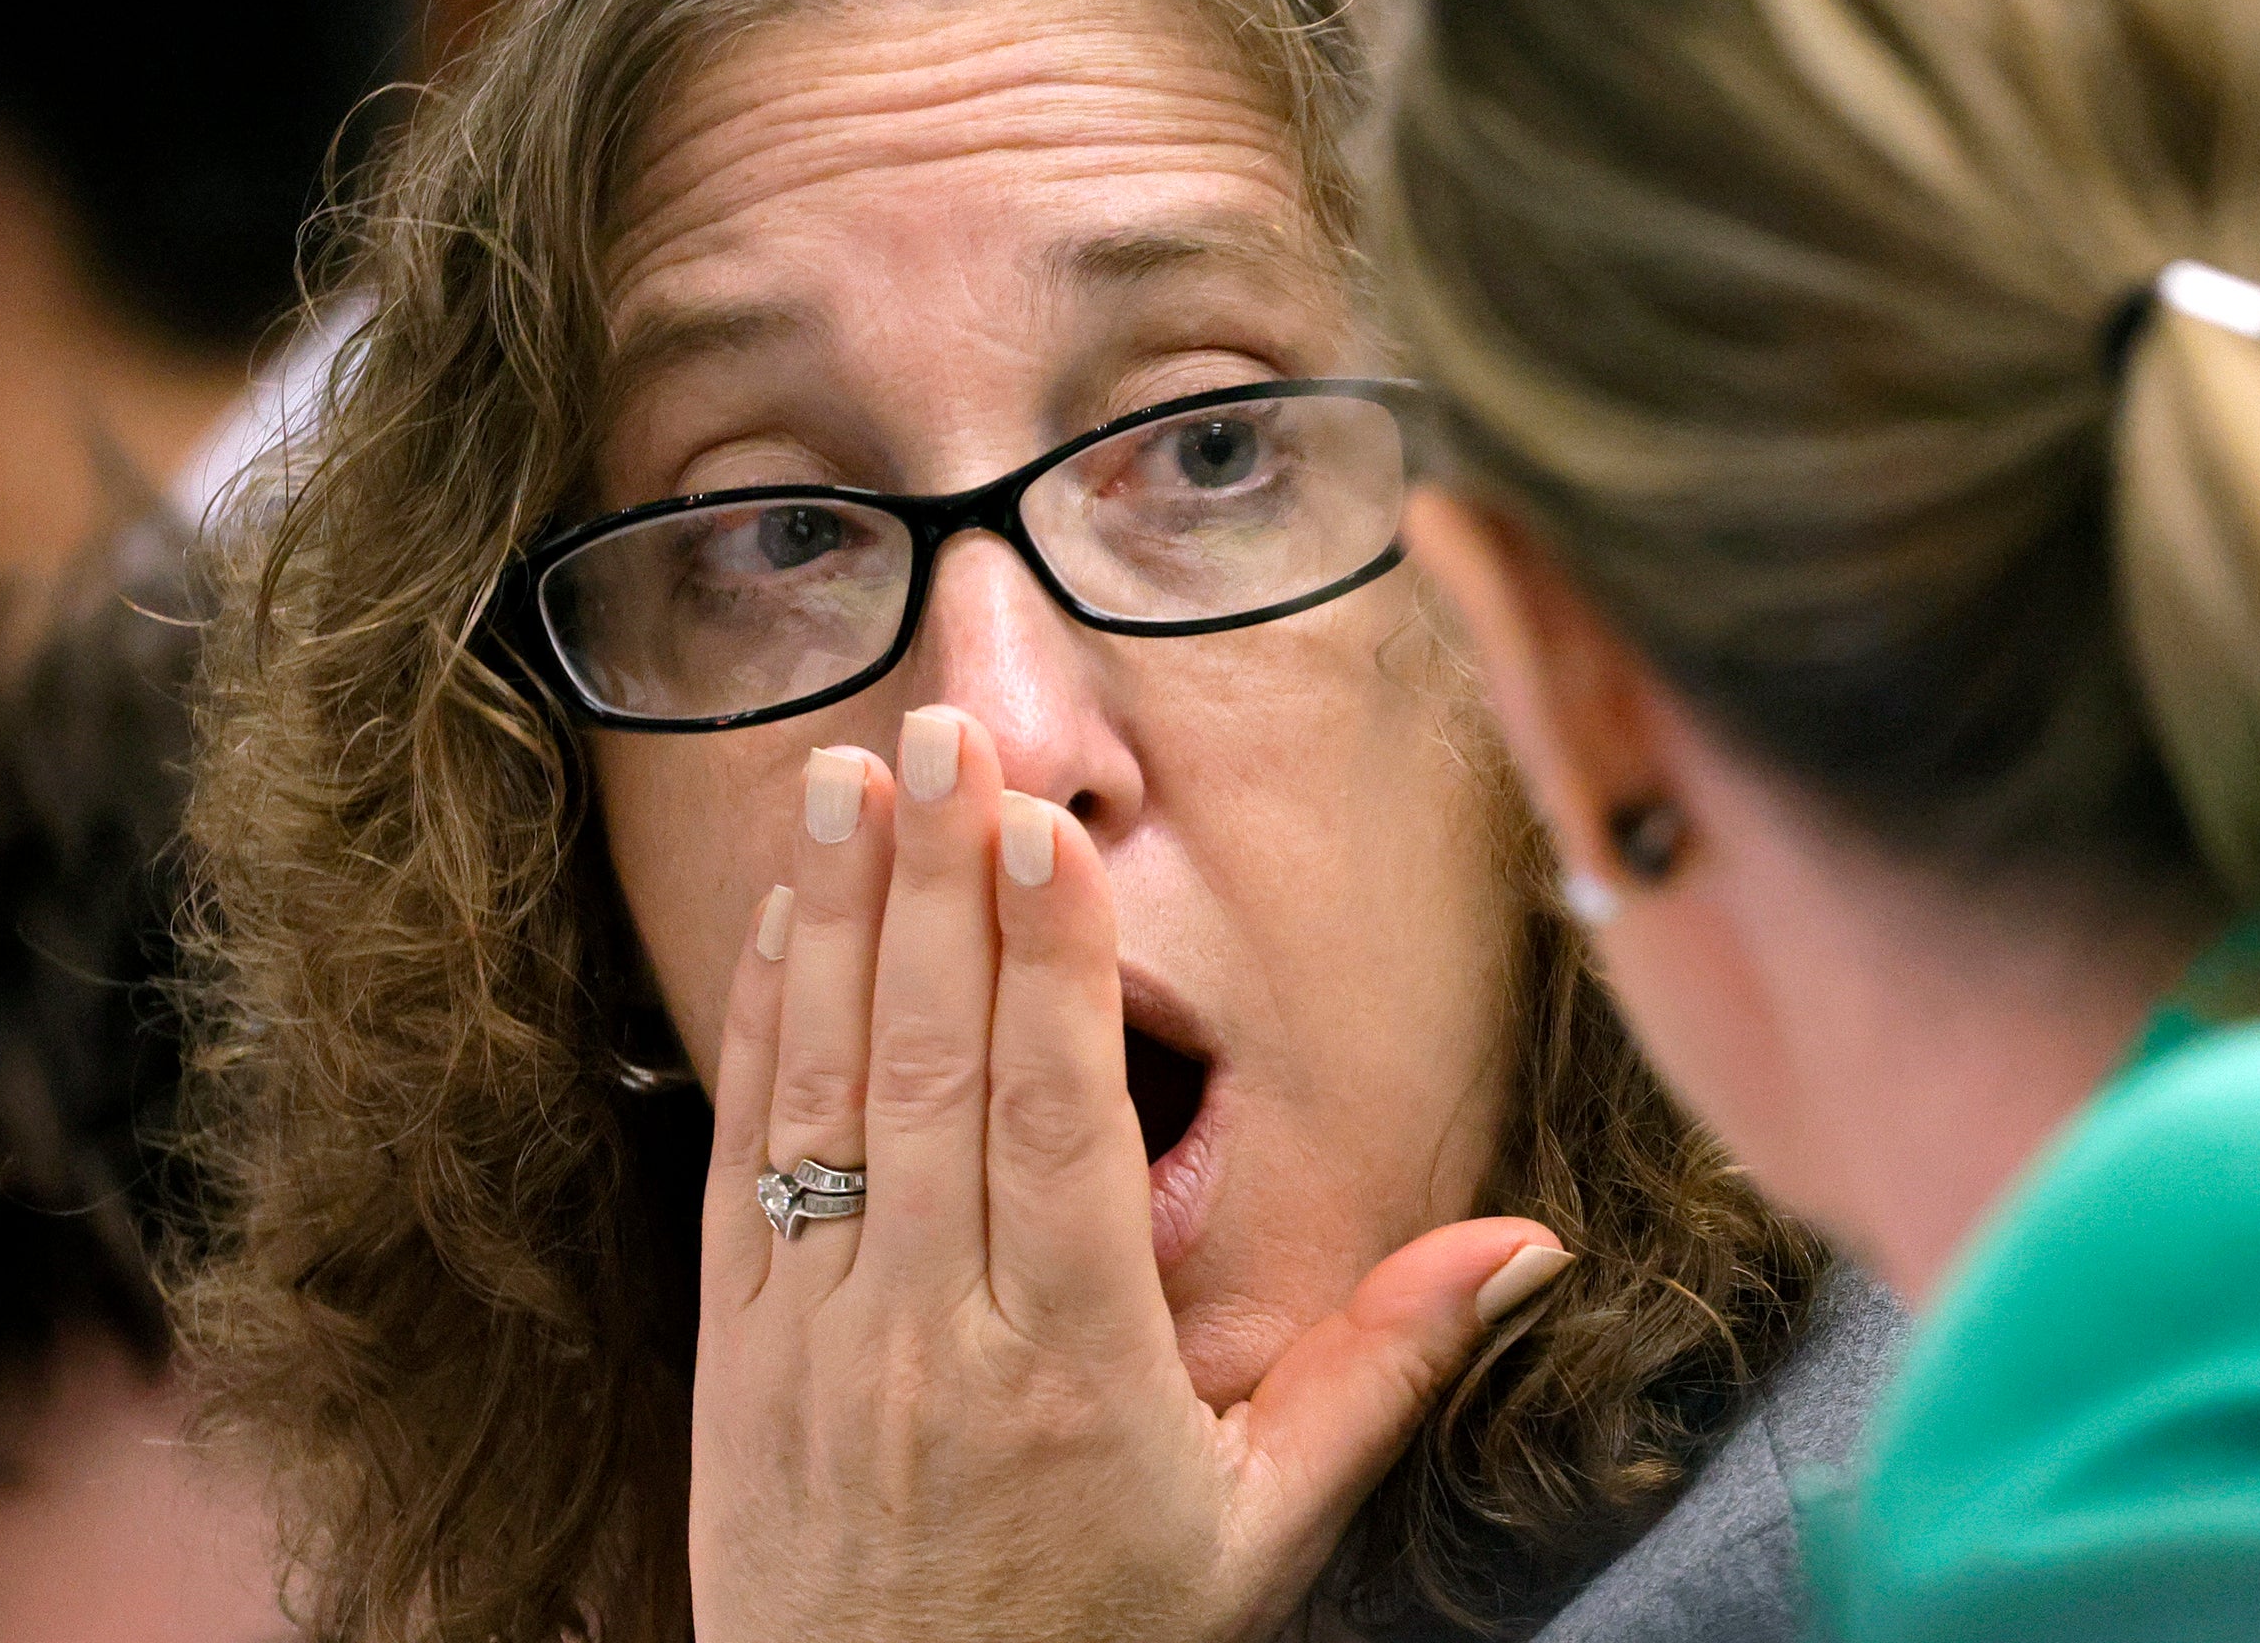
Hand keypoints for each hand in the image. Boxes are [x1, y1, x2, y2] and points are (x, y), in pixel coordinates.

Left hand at [686, 706, 1567, 1642]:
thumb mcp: (1261, 1529)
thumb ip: (1384, 1370)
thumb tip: (1526, 1247)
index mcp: (1072, 1371)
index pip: (1057, 1128)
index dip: (1051, 970)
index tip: (1045, 833)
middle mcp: (930, 1336)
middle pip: (935, 1072)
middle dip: (935, 886)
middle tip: (943, 729)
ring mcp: (815, 1338)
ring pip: (825, 1093)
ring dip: (832, 920)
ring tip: (845, 771)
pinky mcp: (733, 1350)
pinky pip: (741, 1163)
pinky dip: (757, 1030)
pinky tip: (774, 924)